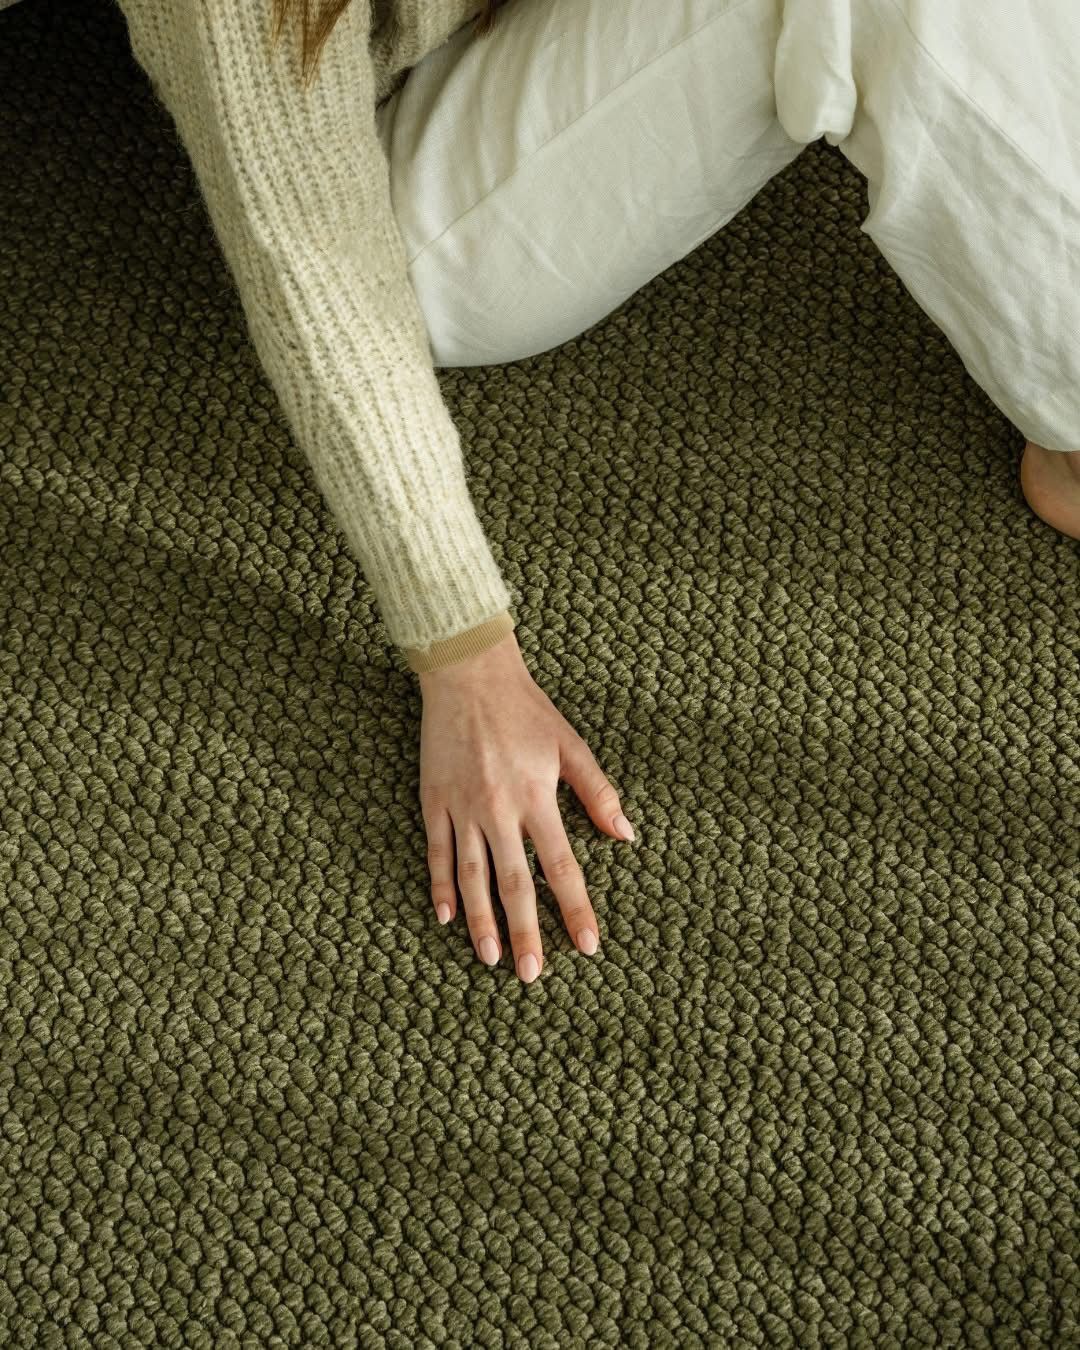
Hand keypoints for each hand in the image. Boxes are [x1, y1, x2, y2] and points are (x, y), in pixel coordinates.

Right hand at [417, 632, 634, 982]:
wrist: (467, 674)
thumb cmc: (525, 708)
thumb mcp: (570, 745)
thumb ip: (598, 793)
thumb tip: (627, 835)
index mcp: (537, 797)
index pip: (561, 867)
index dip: (575, 909)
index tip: (587, 946)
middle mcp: (498, 809)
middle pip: (514, 883)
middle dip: (525, 931)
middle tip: (531, 973)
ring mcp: (462, 807)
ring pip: (471, 875)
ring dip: (481, 919)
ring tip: (489, 957)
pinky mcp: (434, 800)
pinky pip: (436, 851)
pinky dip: (440, 885)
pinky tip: (445, 916)